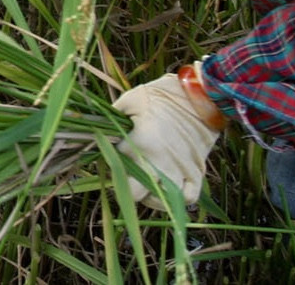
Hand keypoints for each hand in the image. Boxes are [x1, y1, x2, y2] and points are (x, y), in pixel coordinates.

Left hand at [112, 68, 223, 206]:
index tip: (112, 157)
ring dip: (150, 196)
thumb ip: (113, 120)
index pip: (116, 169)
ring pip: (161, 201)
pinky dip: (178, 198)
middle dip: (127, 186)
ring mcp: (179, 169)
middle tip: (127, 173)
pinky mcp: (196, 171)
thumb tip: (96, 133)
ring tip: (145, 182)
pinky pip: (188, 198)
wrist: (198, 94)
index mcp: (141, 143)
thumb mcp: (130, 100)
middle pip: (135, 194)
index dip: (111, 165)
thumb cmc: (161, 95)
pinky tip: (168, 188)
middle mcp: (160, 161)